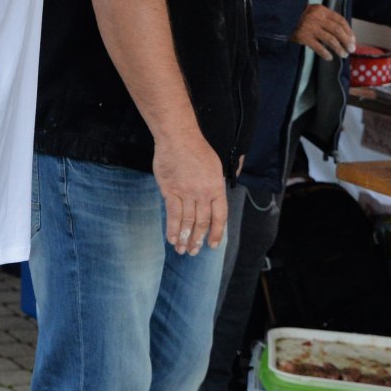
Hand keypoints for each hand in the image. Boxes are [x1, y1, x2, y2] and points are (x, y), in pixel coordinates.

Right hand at [154, 132, 226, 254]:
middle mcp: (203, 193)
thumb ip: (214, 187)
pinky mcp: (170, 190)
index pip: (220, 217)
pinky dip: (173, 228)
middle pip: (202, 222)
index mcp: (216, 188)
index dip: (216, 233)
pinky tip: (172, 238)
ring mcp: (186, 192)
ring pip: (188, 221)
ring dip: (185, 238)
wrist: (178, 137)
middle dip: (198, 240)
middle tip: (194, 252)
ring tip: (182, 250)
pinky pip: (173, 214)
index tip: (212, 245)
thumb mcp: (215, 168)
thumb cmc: (196, 150)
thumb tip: (213, 203)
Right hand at [290, 4, 355, 58]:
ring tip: (343, 54)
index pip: (340, 20)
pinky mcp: (304, 37)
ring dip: (339, 49)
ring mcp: (310, 28)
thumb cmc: (299, 15)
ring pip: (330, 40)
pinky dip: (325, 54)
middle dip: (347, 41)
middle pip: (337, 31)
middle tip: (351, 49)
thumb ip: (325, 17)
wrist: (281, 16)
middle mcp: (318, 18)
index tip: (353, 39)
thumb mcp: (313, 11)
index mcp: (322, 10)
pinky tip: (329, 58)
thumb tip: (342, 32)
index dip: (349, 31)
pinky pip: (318, 47)